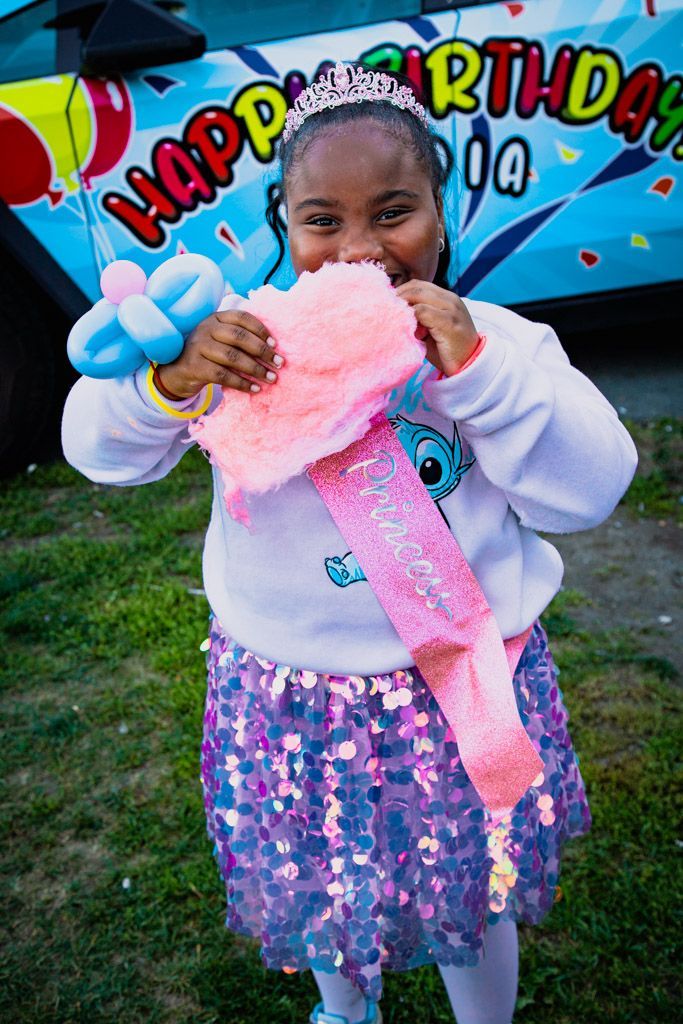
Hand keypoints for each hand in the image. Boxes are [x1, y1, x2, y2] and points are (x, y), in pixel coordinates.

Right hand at [156, 310, 282, 397]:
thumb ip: (239, 337)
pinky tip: (255, 389)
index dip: (260, 330)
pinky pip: (223, 375)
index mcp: (215, 318)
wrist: (177, 371)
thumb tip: (272, 348)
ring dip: (256, 369)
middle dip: (262, 351)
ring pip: (233, 357)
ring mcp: (199, 347)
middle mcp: (206, 329)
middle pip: (239, 337)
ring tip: (271, 378)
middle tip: (279, 363)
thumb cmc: (207, 354)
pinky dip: (242, 383)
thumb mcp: (219, 339)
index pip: (242, 317)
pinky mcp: (195, 366)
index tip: (275, 344)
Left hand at [395, 280, 478, 376]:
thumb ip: (419, 319)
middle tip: (383, 311)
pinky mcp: (448, 322)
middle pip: (416, 287)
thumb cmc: (448, 351)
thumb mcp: (432, 329)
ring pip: (417, 295)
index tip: (387, 305)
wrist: (470, 366)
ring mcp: (451, 309)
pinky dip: (409, 318)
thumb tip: (394, 313)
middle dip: (397, 296)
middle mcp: (451, 299)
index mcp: (448, 299)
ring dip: (401, 306)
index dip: (401, 292)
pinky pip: (421, 311)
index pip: (419, 285)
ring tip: (392, 319)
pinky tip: (406, 330)